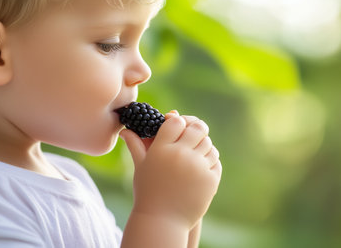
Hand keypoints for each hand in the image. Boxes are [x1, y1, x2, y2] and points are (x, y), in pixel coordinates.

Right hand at [120, 112, 221, 228]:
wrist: (162, 221)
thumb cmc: (148, 192)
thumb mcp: (141, 167)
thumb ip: (136, 145)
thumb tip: (125, 131)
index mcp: (161, 149)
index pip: (176, 121)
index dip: (178, 120)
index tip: (178, 125)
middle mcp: (180, 155)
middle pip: (196, 128)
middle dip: (197, 128)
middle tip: (196, 131)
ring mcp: (197, 167)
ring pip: (209, 144)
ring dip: (204, 145)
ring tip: (198, 151)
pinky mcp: (209, 179)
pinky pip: (215, 160)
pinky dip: (210, 160)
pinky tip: (202, 165)